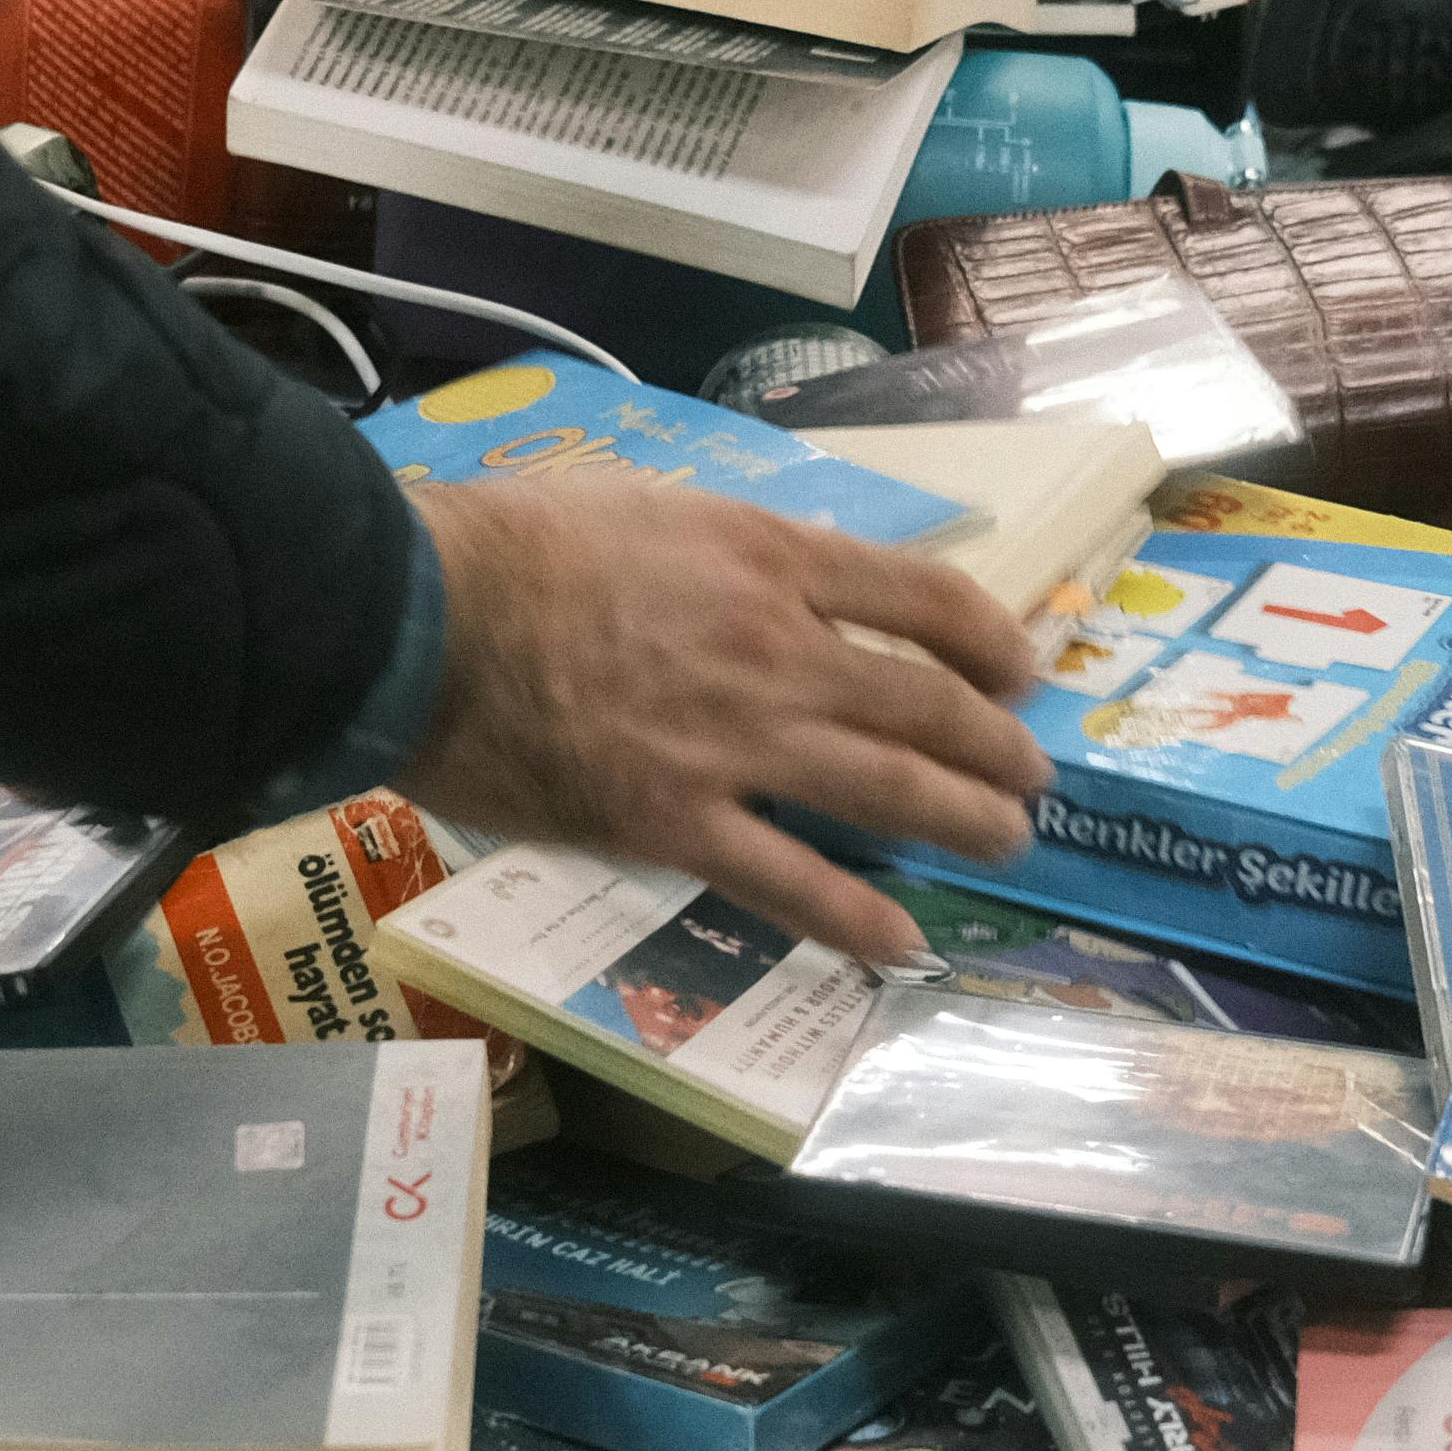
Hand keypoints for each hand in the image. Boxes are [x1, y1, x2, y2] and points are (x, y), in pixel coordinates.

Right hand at [390, 476, 1051, 969]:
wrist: (422, 615)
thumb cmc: (513, 545)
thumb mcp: (652, 505)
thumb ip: (732, 547)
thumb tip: (789, 573)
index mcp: (771, 559)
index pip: (925, 597)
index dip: (991, 639)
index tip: (1019, 668)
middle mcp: (779, 651)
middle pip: (928, 703)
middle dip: (997, 746)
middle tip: (1029, 775)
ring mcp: (734, 745)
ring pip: (889, 790)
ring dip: (966, 820)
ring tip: (1007, 840)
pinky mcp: (675, 824)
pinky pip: (789, 883)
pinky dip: (856, 919)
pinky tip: (905, 945)